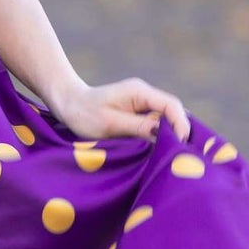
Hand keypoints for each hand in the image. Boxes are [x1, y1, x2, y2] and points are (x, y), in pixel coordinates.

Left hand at [49, 75, 189, 143]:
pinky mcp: (137, 113)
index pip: (171, 106)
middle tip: (176, 155)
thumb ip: (137, 126)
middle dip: (178, 132)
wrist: (67, 105)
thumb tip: (163, 133)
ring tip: (168, 155)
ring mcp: (142, 104)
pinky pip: (155, 124)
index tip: (179, 146)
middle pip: (173, 113)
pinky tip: (156, 151)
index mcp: (139, 92)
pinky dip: (158, 137)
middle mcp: (145, 95)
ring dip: (168, 136)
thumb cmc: (84, 114)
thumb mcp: (110, 123)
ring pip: (166, 120)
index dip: (180, 125)